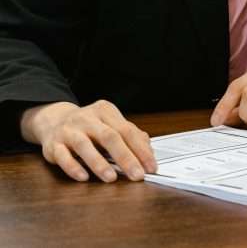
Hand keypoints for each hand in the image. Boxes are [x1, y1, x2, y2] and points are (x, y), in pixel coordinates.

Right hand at [20, 100, 156, 182]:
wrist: (54, 121)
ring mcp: (68, 130)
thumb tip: (148, 152)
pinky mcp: (53, 145)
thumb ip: (130, 136)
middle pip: (110, 137)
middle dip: (126, 158)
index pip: (127, 130)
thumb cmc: (89, 126)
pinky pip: (63, 156)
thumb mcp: (110, 124)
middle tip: (137, 175)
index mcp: (105, 111)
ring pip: (84, 146)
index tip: (151, 167)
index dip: (141, 150)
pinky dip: (74, 167)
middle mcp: (87, 118)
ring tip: (112, 178)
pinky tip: (84, 177)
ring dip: (99, 163)